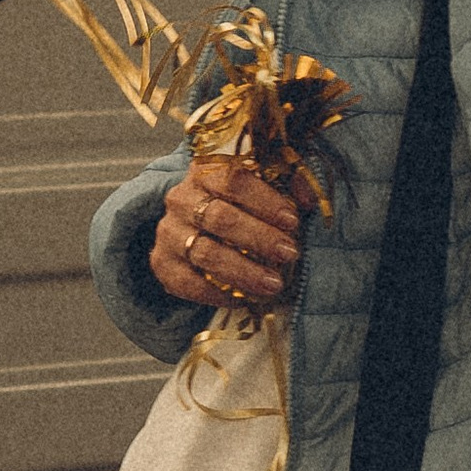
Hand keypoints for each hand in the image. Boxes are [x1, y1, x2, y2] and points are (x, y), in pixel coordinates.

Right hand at [150, 156, 306, 310]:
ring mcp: (169, 232)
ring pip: (205, 252)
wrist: (197, 224)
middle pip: (219, 217)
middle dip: (259, 238)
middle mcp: (181, 199)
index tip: (293, 220)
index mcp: (206, 171)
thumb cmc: (241, 203)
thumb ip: (288, 184)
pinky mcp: (161, 263)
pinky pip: (186, 283)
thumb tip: (309, 198)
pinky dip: (216, 293)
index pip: (233, 180)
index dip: (265, 200)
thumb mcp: (265, 185)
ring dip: (243, 271)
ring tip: (274, 284)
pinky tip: (243, 300)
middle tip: (289, 253)